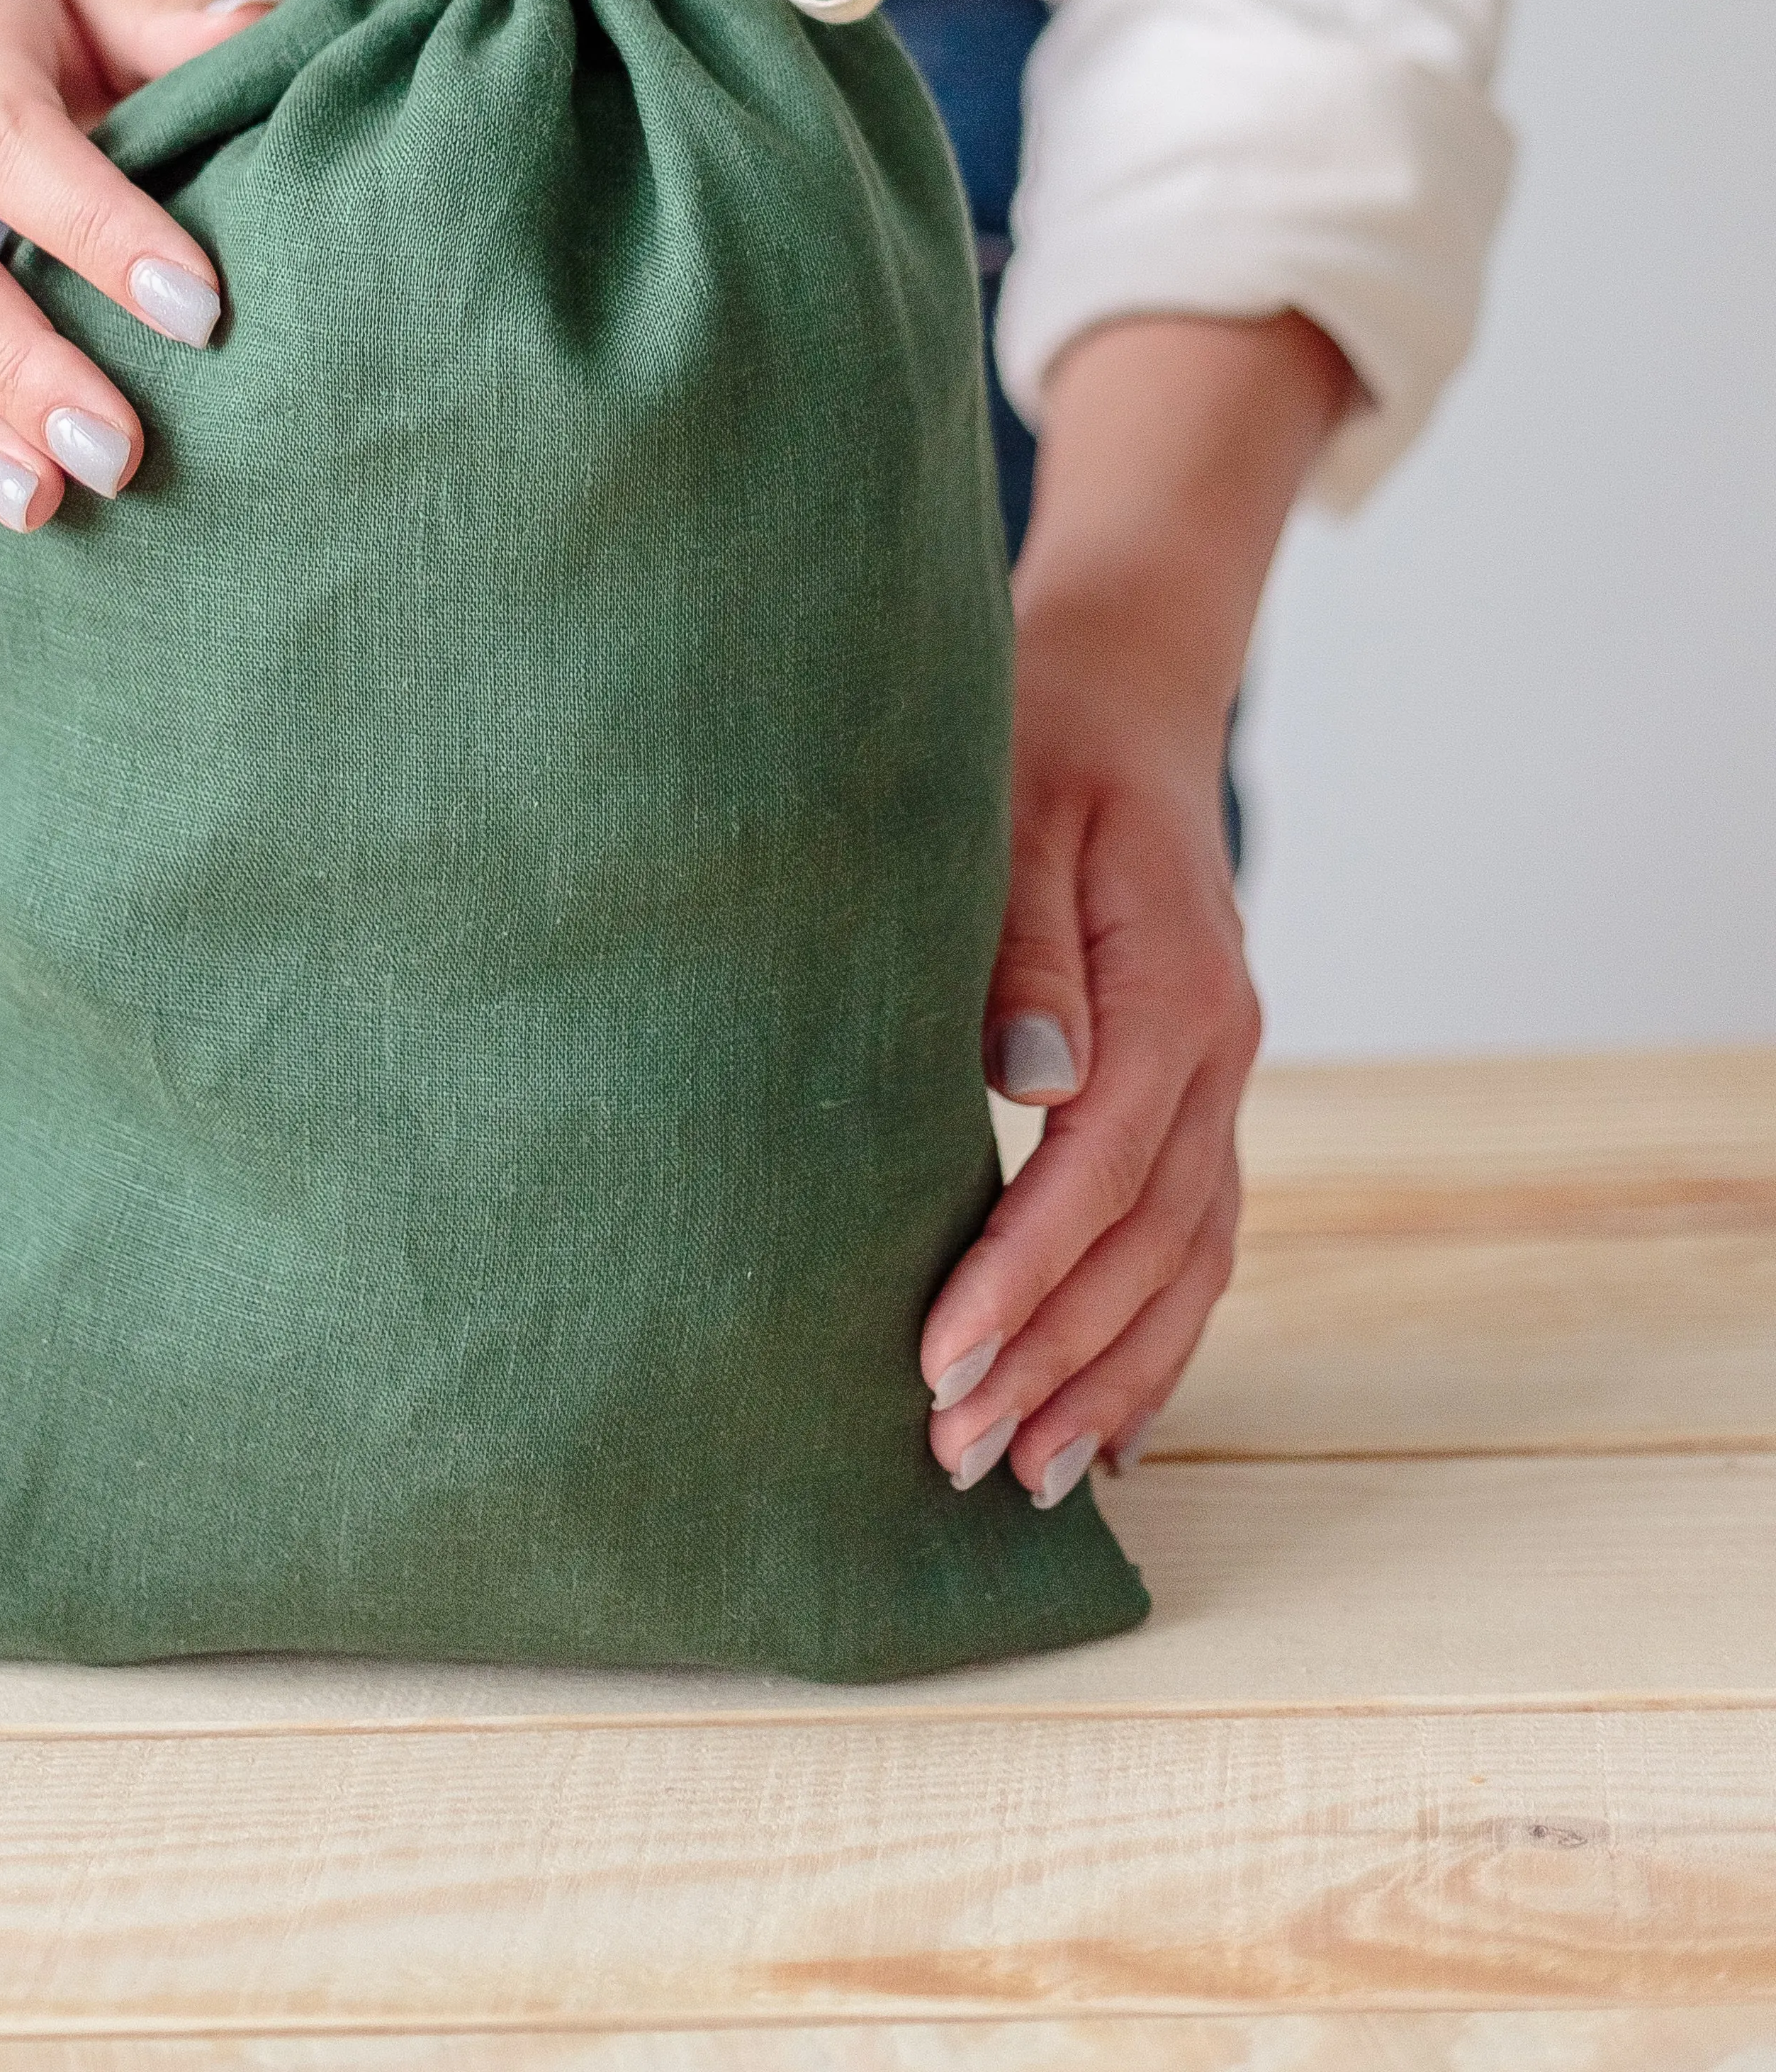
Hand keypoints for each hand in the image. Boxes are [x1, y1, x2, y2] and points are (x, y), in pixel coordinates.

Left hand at [914, 311, 1357, 1504]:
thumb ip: (1021, 944)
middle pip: (1146, 1248)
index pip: (1095, 1174)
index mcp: (1176, 993)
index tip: (938, 1362)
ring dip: (1114, 1376)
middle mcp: (1217, 1052)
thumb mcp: (1014, 808)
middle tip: (954, 1458)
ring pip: (1188, 1264)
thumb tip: (1034, 1080)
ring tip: (1030, 1480)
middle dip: (1054, 1362)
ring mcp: (1222, 1078)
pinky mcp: (1198, 1088)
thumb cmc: (1043, 732)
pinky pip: (1197, 1239)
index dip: (1019, 1278)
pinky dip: (1159, 1336)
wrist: (1125, 679)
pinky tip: (1110, 1416)